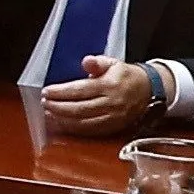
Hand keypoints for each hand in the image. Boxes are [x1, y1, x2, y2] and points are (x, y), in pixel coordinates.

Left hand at [35, 56, 166, 138]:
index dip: (61, 92)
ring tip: (48, 113)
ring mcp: (113, 118)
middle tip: (44, 103)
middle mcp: (111, 103)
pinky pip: (89, 131)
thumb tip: (86, 61)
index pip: (80, 90)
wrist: (149, 91)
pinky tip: (61, 123)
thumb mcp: (113, 63)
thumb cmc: (126, 76)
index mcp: (110, 85)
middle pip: (79, 108)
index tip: (46, 91)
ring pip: (82, 122)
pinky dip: (73, 129)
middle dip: (57, 107)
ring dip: (62, 119)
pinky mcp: (113, 128)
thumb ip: (97, 62)